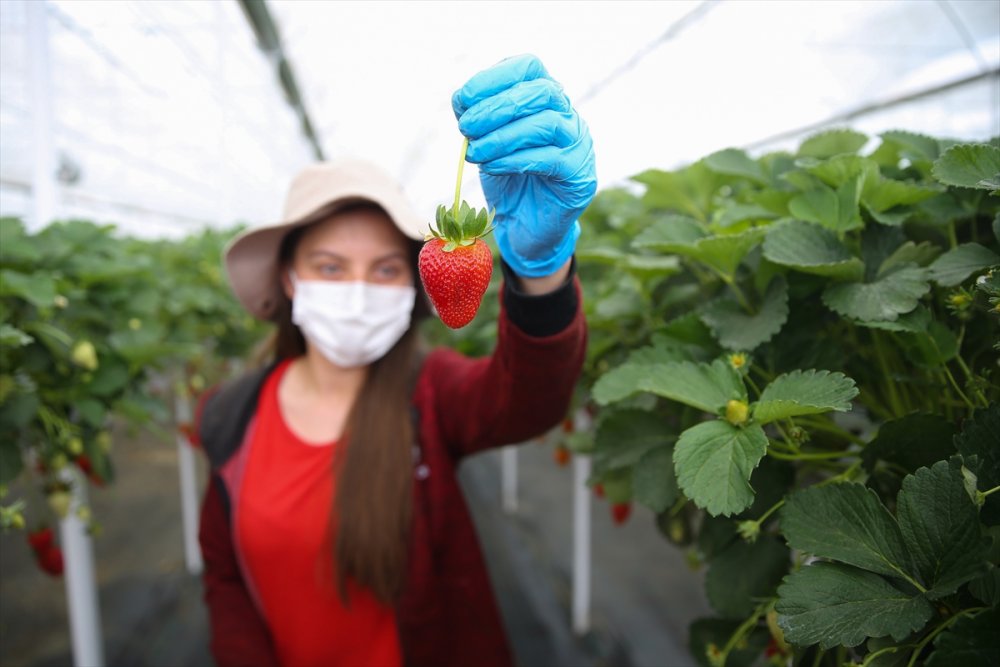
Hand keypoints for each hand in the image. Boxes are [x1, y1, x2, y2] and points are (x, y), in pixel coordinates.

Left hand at [452, 54, 596, 277]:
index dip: (494, 77)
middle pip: (541, 91)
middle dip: (496, 107)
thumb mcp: (486, 142)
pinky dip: (514, 160)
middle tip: (465, 127)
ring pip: (547, 124)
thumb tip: (463, 101)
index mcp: (545, 98)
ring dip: (503, 136)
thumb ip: (478, 119)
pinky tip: (491, 167)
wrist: (525, 226)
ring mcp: (578, 143)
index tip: (462, 100)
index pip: (528, 67)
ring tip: (475, 152)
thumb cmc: (508, 179)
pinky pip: (549, 159)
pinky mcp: (579, 175)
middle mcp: (567, 114)